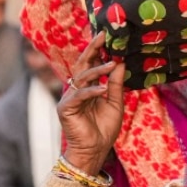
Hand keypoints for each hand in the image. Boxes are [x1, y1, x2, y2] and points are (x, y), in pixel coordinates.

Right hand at [57, 37, 125, 175]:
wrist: (95, 151)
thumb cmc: (104, 129)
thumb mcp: (115, 103)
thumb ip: (116, 84)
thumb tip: (120, 62)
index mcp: (87, 87)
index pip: (91, 64)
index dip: (98, 50)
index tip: (108, 36)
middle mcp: (76, 89)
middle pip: (82, 64)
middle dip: (92, 49)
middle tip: (103, 36)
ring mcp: (69, 98)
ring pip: (81, 77)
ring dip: (97, 69)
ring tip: (112, 64)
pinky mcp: (65, 108)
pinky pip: (79, 96)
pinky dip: (91, 92)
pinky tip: (102, 90)